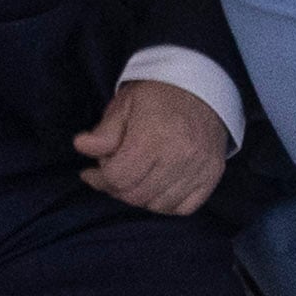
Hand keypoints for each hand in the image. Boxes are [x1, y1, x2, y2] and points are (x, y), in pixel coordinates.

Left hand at [76, 77, 231, 215]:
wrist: (202, 88)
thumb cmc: (157, 96)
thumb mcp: (124, 105)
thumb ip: (104, 132)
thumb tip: (82, 147)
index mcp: (153, 138)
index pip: (118, 178)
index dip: (98, 179)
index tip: (90, 172)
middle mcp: (180, 157)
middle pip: (137, 196)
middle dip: (115, 189)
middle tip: (110, 175)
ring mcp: (199, 169)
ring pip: (159, 205)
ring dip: (139, 198)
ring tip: (133, 179)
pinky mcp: (213, 175)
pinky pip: (184, 207)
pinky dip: (166, 204)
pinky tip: (155, 188)